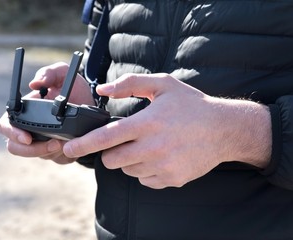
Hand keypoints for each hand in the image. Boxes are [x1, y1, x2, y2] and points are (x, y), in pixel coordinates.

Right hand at [0, 62, 94, 163]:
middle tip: (54, 143)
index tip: (27, 138)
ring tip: (66, 142)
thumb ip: (48, 73)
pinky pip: (57, 160)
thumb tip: (34, 84)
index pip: (5, 125)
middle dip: (34, 149)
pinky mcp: (57, 152)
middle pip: (16, 148)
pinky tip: (72, 147)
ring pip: (39, 156)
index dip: (12, 133)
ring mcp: (41, 142)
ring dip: (51, 152)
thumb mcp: (63, 74)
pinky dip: (64, 156)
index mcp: (23, 112)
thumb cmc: (73, 87)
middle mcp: (28, 129)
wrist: (93, 102)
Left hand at [63, 73, 271, 187]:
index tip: (68, 149)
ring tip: (150, 145)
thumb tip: (103, 91)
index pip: (107, 137)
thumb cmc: (192, 105)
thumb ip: (130, 84)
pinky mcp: (172, 179)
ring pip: (128, 170)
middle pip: (112, 160)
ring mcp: (164, 166)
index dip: (83, 144)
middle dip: (110, 152)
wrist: (224, 129)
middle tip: (124, 141)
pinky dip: (146, 170)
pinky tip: (161, 156)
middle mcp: (154, 148)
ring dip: (131, 160)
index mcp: (148, 123)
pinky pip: (145, 180)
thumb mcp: (163, 84)